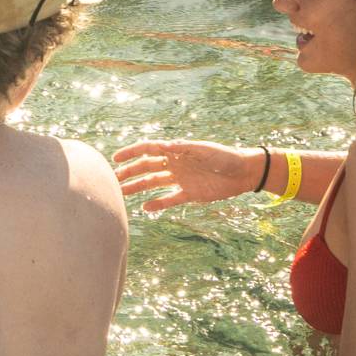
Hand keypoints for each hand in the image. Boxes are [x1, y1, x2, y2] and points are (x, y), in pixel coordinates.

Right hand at [111, 139, 263, 211]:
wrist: (243, 173)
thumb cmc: (225, 157)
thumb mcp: (205, 150)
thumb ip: (185, 149)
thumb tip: (165, 146)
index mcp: (176, 150)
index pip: (148, 149)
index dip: (131, 153)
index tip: (115, 159)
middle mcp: (175, 164)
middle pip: (146, 168)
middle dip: (129, 173)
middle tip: (112, 181)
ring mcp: (180, 179)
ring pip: (153, 183)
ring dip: (138, 188)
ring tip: (122, 195)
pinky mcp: (189, 194)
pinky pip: (169, 199)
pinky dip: (157, 203)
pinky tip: (145, 208)